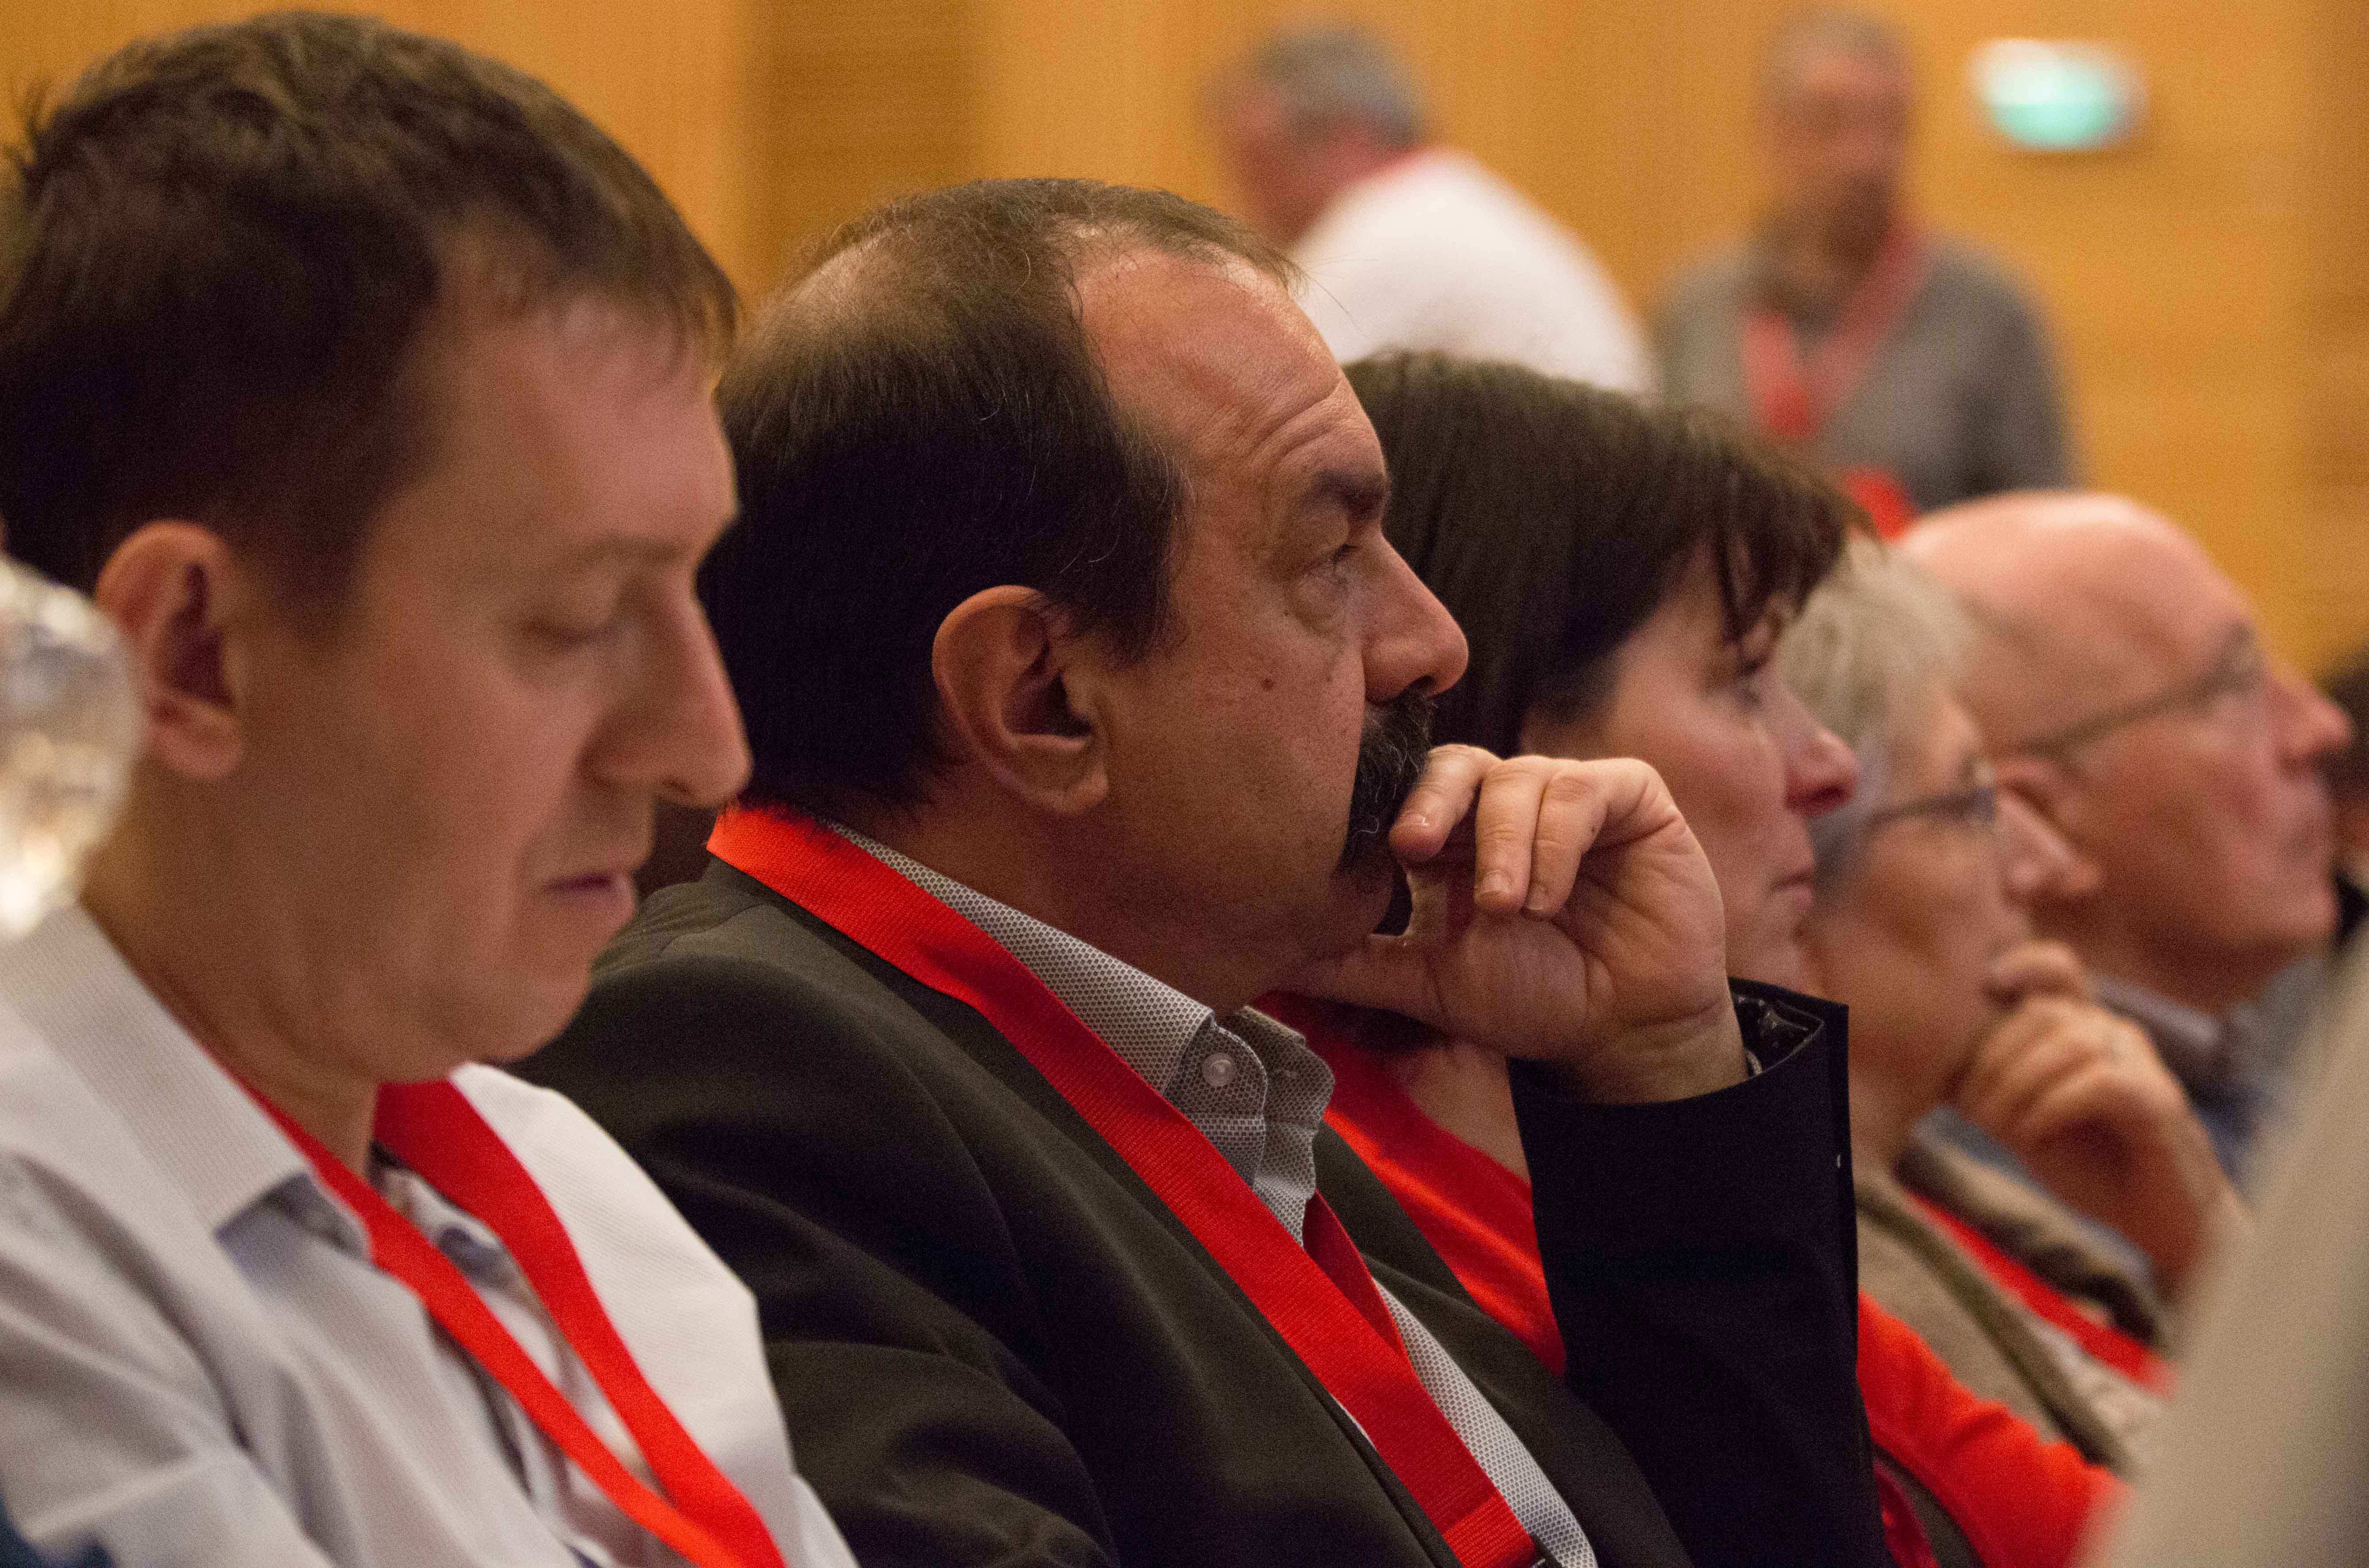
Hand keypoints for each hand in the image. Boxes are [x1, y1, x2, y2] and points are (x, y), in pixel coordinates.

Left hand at [1286, 746, 1741, 1102]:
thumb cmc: (1527, 999)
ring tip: (1507, 909)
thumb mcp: (1425, 982)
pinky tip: (1549, 894)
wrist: (1622, 1033)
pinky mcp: (1629, 796)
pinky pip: (1584, 791)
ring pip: (1520, 779)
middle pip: (1453, 766)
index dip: (1387, 807)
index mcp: (1450, 835)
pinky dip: (1559, 840)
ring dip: (1507, 846)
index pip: (1406, 790)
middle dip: (1432, 801)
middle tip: (1415, 846)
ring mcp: (1566, 794)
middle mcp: (1502, 804)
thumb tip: (1258, 957)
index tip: (1372, 849)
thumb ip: (1350, 963)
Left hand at [1954, 941, 2242, 1293]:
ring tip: (1998, 1129)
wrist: (2154, 1218)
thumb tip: (1935, 1068)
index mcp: (2083, 1028)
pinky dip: (2053, 1105)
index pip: (2059, 968)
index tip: (1989, 981)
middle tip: (1973, 1113)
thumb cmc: (2089, 1165)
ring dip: (2018, 1086)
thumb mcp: (2024, 1121)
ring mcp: (2141, 1062)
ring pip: (2070, 1043)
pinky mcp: (2159, 1099)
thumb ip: (1992, 1088)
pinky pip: (2100, 1082)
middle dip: (1994, 1060)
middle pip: (2044, 1013)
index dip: (2026, 962)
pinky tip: (2032, 1133)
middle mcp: (2114, 1033)